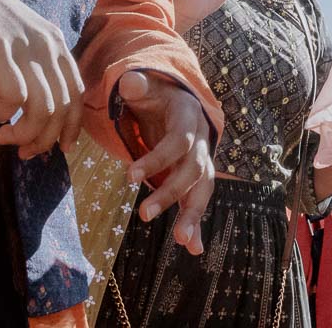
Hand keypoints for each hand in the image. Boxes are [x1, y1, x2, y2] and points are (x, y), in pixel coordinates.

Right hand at [0, 0, 84, 158]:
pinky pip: (15, 95)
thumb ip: (38, 73)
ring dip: (24, 133)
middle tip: (24, 151)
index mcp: (58, 47)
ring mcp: (26, 49)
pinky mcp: (0, 51)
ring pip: (42, 107)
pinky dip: (7, 113)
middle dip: (43, 139)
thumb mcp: (27, 46)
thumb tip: (41, 118)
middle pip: (61, 107)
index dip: (72, 126)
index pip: (76, 94)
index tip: (61, 147)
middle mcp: (48, 47)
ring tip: (4, 138)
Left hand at [118, 70, 215, 254]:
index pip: (178, 142)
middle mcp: (202, 142)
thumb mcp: (148, 87)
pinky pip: (198, 203)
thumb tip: (129, 82)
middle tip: (144, 214)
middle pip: (193, 170)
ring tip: (182, 242)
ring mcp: (202, 162)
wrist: (180, 103)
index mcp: (190, 119)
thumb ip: (138, 85)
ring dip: (193, 216)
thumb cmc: (159, 96)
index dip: (157, 158)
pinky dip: (197, 226)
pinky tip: (194, 249)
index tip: (129, 175)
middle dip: (172, 193)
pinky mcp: (195, 179)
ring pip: (202, 190)